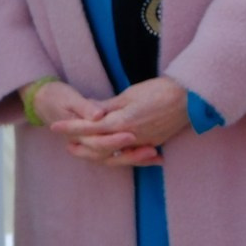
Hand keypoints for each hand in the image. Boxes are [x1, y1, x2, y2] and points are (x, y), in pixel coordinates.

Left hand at [60, 75, 191, 167]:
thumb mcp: (129, 95)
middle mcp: (130, 137)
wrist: (189, 98)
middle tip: (68, 147)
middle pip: (99, 147)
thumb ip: (108, 107)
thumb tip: (90, 112)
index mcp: (121, 122)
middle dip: (83, 148)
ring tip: (86, 150)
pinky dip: (121, 155)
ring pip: (115, 154)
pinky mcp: (153, 144)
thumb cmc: (159, 91)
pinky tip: (114, 154)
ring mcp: (143, 143)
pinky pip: (132, 154)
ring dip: (99, 154)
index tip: (55, 127)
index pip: (89, 127)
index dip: (71, 128)